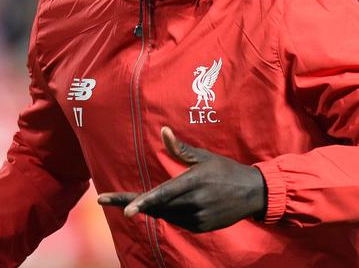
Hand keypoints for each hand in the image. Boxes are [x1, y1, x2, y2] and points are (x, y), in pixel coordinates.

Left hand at [98, 126, 266, 231]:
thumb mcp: (205, 157)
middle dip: (131, 204)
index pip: (162, 194)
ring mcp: (198, 218)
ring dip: (152, 207)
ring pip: (165, 215)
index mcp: (193, 182)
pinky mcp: (201, 227)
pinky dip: (169, 213)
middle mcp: (194, 203)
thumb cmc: (226, 171)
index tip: (125, 211)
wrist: (254, 194)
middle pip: (157, 207)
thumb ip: (181, 149)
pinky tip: (170, 204)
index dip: (142, 202)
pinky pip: (177, 221)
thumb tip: (163, 131)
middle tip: (104, 200)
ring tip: (138, 199)